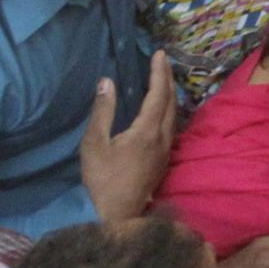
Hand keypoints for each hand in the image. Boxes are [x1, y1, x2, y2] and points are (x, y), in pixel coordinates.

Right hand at [79, 51, 176, 223]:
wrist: (119, 214)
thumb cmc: (103, 179)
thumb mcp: (95, 144)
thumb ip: (103, 111)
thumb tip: (107, 81)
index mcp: (147, 131)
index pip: (158, 94)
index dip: (159, 72)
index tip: (160, 53)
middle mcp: (162, 137)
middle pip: (171, 101)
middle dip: (167, 78)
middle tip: (163, 60)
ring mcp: (166, 149)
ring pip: (173, 113)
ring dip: (170, 93)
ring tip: (164, 78)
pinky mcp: (164, 158)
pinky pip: (171, 124)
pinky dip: (168, 107)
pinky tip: (162, 107)